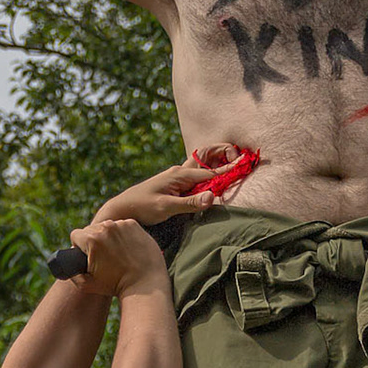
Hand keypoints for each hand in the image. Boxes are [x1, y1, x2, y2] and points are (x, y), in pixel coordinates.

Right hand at [68, 219, 167, 296]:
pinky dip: (122, 235)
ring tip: (116, 254)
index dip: (79, 247)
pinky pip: (121, 226)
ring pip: (107, 227)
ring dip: (108, 236)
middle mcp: (106, 227)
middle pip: (91, 230)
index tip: (87, 256)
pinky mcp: (134, 225)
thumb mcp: (86, 284)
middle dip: (93, 241)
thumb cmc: (115, 286)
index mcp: (92, 239)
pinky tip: (127, 248)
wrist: (145, 284)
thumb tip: (68, 265)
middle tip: (103, 257)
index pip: (75, 235)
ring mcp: (122, 224)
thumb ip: (71, 274)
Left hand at [92, 147, 242, 224]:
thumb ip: (190, 202)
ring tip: (235, 165)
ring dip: (217, 168)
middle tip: (242, 159)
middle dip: (224, 159)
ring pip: (203, 170)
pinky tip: (215, 182)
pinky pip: (196, 179)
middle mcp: (180, 172)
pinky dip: (208, 178)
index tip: (246, 166)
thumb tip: (214, 196)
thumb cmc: (141, 207)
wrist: (122, 208)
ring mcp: (178, 178)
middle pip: (208, 163)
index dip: (229, 172)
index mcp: (180, 174)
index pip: (211, 174)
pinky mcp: (176, 185)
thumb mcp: (166, 207)